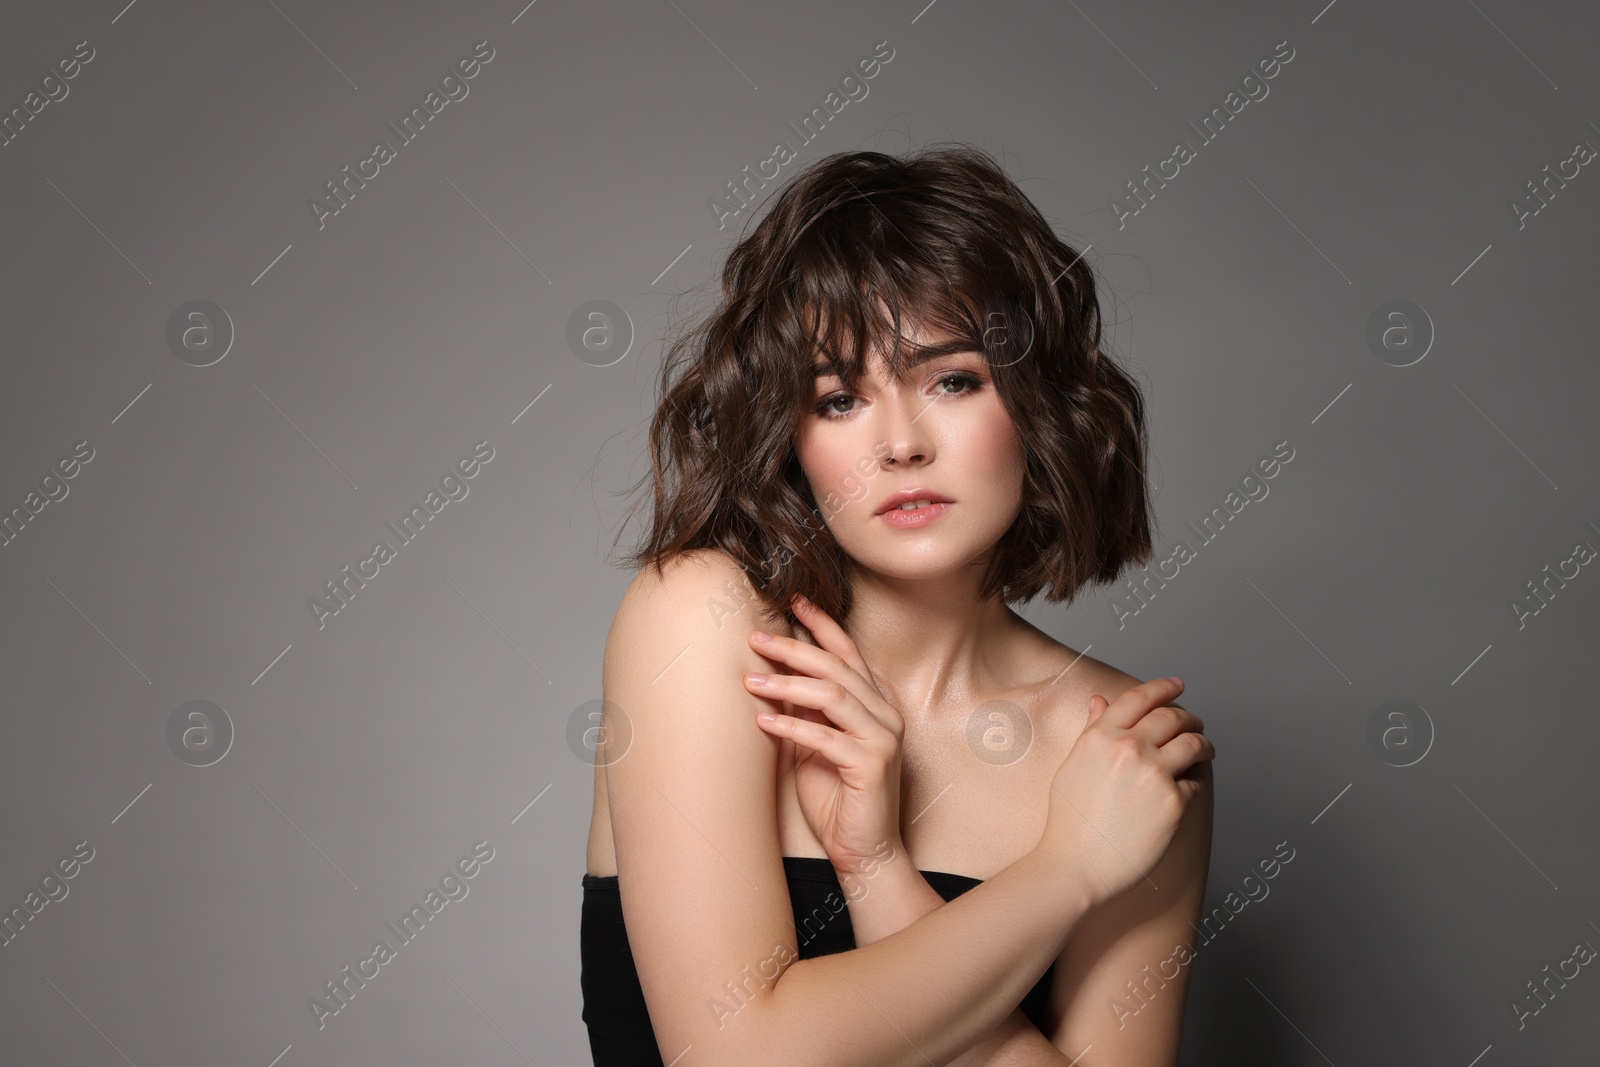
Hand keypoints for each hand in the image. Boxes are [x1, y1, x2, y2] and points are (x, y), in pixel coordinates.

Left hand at [744, 595, 906, 875]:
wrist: (865, 850)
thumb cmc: (837, 797)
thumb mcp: (815, 742)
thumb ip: (806, 709)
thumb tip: (773, 672)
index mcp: (875, 703)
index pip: (848, 652)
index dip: (821, 625)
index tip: (792, 600)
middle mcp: (885, 714)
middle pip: (836, 667)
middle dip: (793, 649)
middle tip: (754, 637)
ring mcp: (882, 738)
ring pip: (832, 695)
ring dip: (787, 684)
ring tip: (750, 681)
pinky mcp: (871, 765)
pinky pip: (826, 737)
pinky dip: (792, 726)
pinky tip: (763, 721)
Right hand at [1038, 677, 1213, 909]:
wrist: (1075, 865)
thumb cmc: (1068, 821)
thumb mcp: (1072, 765)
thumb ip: (1092, 730)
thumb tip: (1100, 701)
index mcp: (1100, 736)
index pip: (1139, 698)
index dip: (1162, 687)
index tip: (1177, 684)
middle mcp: (1129, 748)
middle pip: (1172, 718)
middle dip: (1189, 718)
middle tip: (1195, 723)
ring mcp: (1154, 774)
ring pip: (1194, 744)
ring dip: (1203, 744)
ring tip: (1205, 749)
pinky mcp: (1174, 803)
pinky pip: (1194, 783)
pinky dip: (1193, 782)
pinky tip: (1188, 788)